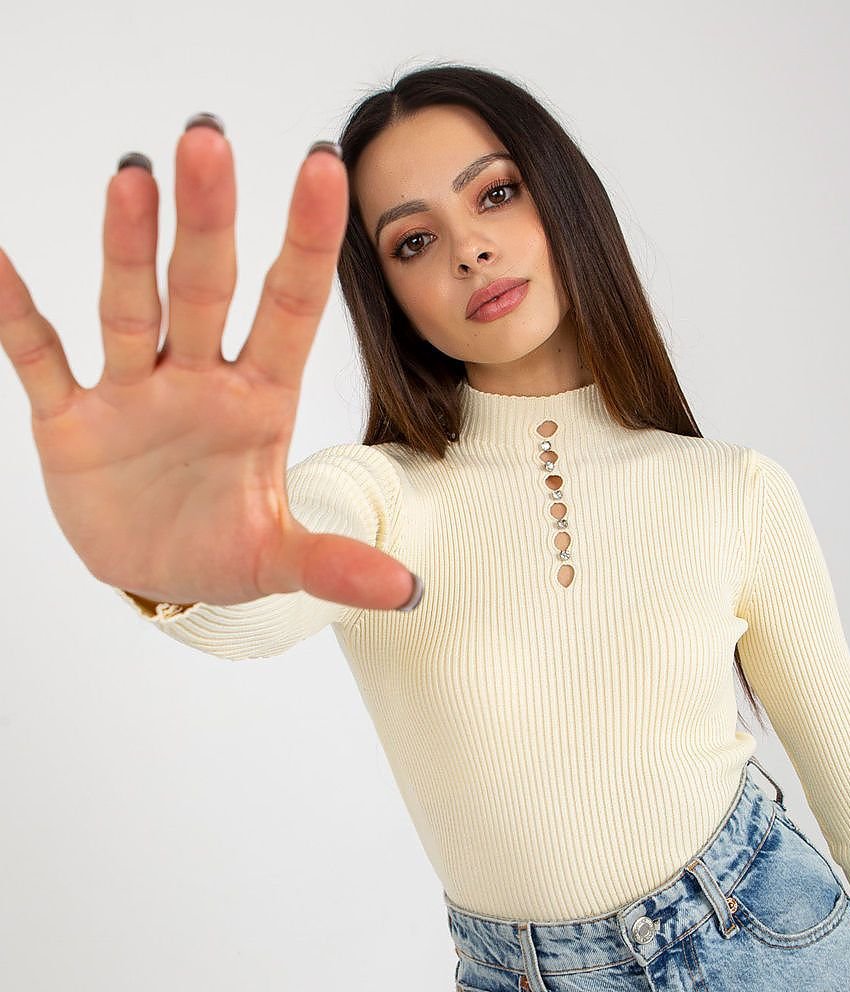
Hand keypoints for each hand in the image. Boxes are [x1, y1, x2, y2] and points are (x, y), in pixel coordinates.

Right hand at [0, 120, 414, 611]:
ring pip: (129, 307)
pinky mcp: (71, 420)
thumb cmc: (223, 548)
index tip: (323, 168)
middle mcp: (196, 380)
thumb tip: (407, 592)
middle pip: (204, 289)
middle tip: (208, 138)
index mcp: (259, 401)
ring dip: (127, 247)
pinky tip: (0, 262)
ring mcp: (132, 394)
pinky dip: (15, 313)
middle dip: (206, 221)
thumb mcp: (281, 561)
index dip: (306, 244)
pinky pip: (38, 356)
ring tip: (132, 176)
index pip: (289, 309)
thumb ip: (335, 565)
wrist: (156, 576)